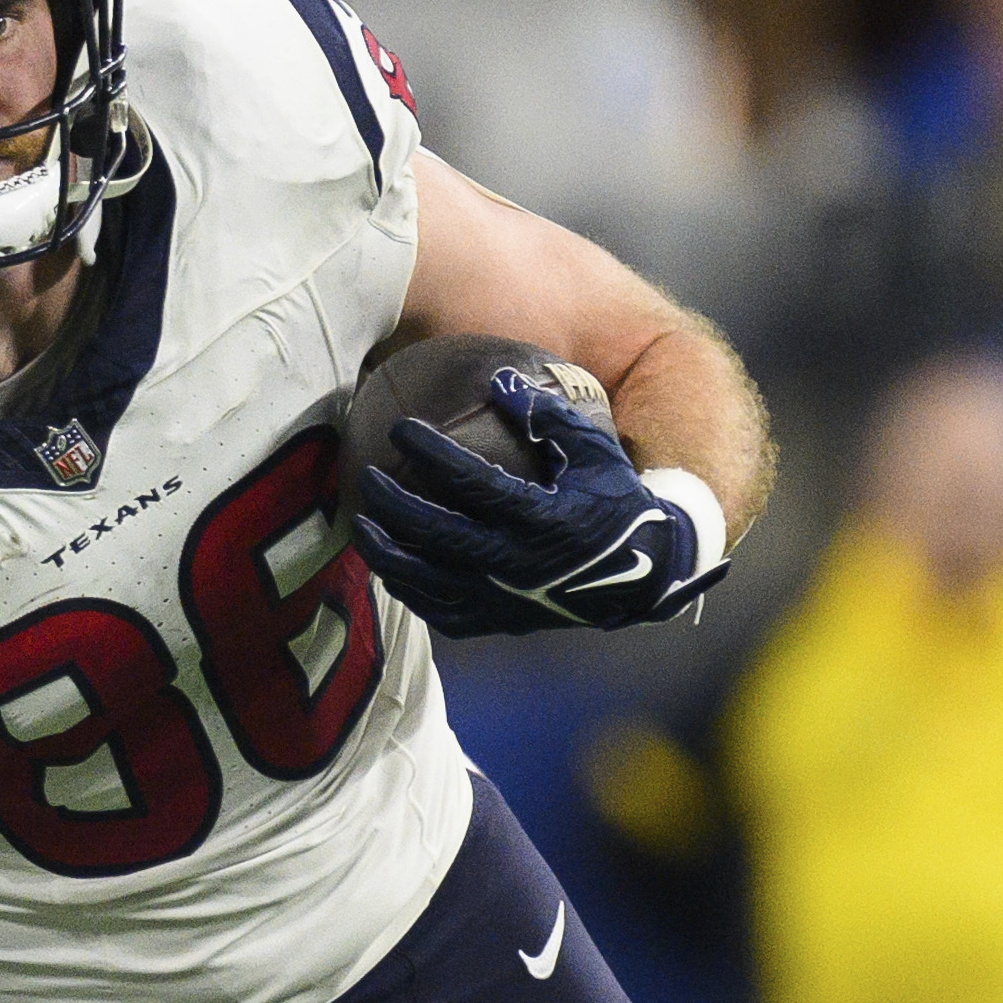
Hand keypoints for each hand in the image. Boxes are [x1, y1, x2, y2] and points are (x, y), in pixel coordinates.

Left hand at [346, 374, 718, 638]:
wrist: (641, 575)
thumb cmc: (615, 502)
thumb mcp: (595, 452)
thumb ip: (549, 417)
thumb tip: (500, 380)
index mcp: (540, 520)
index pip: (472, 483)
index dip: (431, 454)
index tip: (402, 428)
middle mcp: (516, 564)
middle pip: (437, 533)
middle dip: (394, 504)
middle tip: (368, 476)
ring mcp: (504, 599)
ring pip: (429, 580)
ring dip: (388, 552)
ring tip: (361, 525)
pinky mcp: (499, 622)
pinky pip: (442, 614)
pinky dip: (410, 593)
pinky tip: (390, 570)